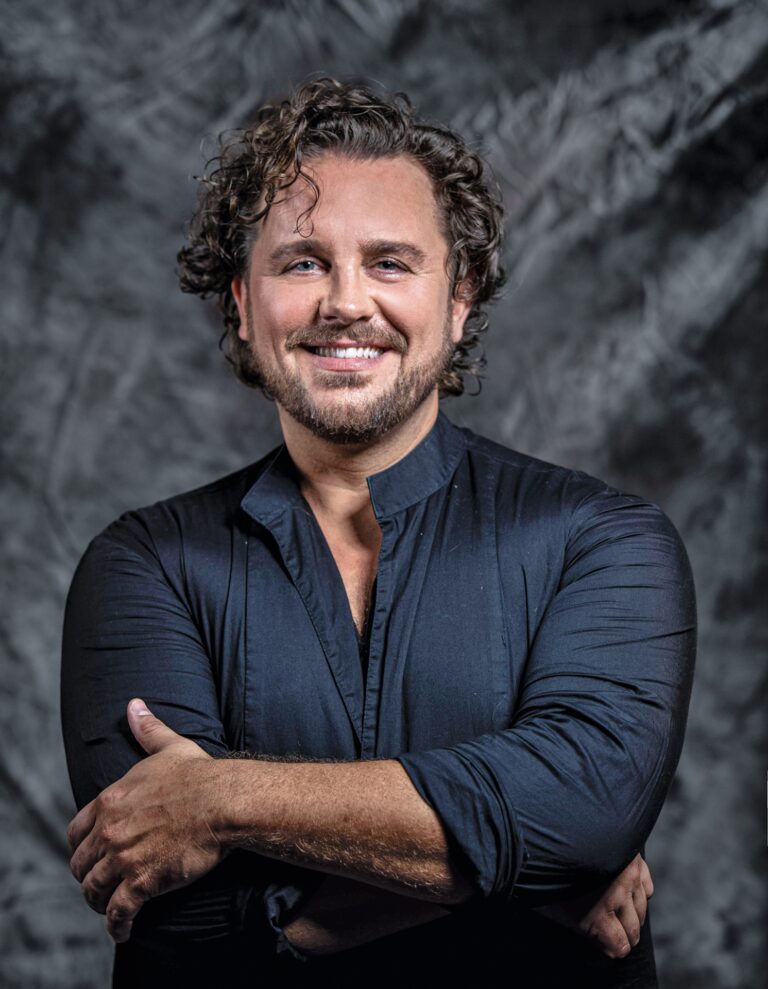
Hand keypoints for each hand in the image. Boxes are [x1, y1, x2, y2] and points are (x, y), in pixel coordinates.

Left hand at [67, 699, 227, 942]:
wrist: (223, 801)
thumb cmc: (200, 774)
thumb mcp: (170, 746)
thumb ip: (147, 729)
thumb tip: (134, 705)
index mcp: (110, 801)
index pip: (76, 832)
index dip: (82, 847)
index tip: (91, 854)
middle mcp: (110, 831)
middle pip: (81, 865)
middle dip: (88, 876)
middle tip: (101, 883)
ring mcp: (123, 858)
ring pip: (94, 890)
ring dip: (99, 902)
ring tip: (109, 909)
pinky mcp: (142, 882)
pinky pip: (118, 913)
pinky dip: (117, 926)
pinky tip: (122, 932)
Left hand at [535, 853, 653, 957]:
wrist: (554, 826)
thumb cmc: (546, 870)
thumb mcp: (552, 906)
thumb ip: (578, 927)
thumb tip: (602, 946)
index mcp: (597, 916)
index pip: (620, 946)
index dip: (615, 948)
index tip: (610, 946)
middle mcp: (618, 898)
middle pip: (633, 929)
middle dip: (627, 935)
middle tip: (619, 934)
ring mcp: (628, 877)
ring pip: (642, 907)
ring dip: (634, 914)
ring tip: (623, 914)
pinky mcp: (633, 858)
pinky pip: (647, 885)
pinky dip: (640, 892)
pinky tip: (629, 891)